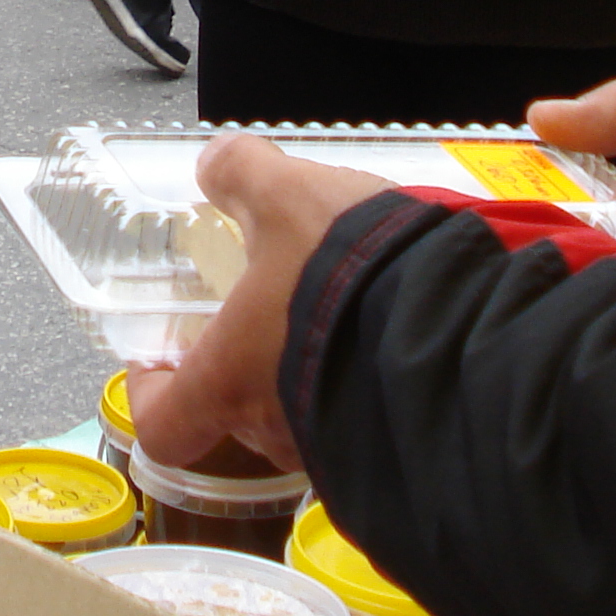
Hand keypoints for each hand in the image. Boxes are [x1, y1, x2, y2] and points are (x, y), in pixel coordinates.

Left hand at [128, 136, 393, 471]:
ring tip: (338, 320)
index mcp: (229, 380)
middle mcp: (276, 431)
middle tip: (268, 322)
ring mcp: (337, 450)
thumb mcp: (286, 197)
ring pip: (304, 421)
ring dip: (311, 379)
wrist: (460, 322)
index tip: (160, 367)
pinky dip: (364, 390)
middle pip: (240, 417)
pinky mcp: (395, 449)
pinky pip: (363, 424)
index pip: (165, 425)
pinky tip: (386, 338)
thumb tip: (215, 164)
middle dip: (250, 370)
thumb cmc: (352, 273)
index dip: (154, 397)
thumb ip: (242, 176)